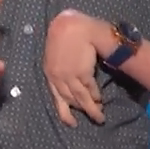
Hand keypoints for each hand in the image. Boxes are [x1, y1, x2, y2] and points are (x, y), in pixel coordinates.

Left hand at [44, 9, 106, 125]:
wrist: (72, 26)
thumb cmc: (64, 33)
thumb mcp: (56, 51)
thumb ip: (59, 64)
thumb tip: (69, 76)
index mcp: (49, 72)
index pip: (56, 96)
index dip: (63, 111)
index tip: (70, 122)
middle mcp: (57, 77)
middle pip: (69, 100)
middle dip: (80, 111)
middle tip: (92, 119)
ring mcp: (69, 76)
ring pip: (80, 98)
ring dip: (91, 109)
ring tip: (100, 117)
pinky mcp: (82, 73)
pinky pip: (89, 89)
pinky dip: (95, 96)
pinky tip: (100, 100)